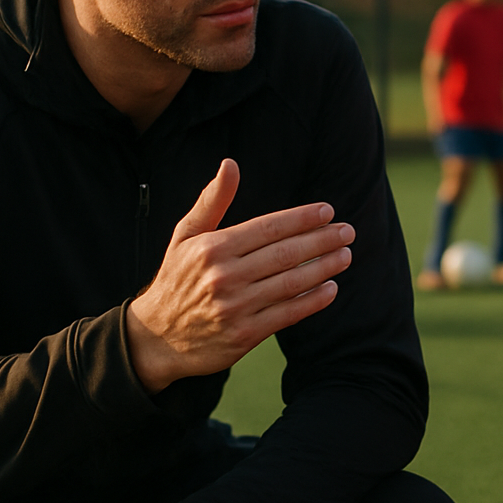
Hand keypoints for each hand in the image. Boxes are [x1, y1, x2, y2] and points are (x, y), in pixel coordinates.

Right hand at [126, 159, 353, 391]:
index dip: (301, 218)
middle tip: (347, 231)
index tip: (326, 211)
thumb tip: (230, 164)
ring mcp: (235, 308)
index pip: (268, 228)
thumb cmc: (177, 279)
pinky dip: (312, 301)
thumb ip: (212, 201)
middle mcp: (224, 276)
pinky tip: (330, 288)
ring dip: (324, 267)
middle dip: (321, 240)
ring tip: (345, 255)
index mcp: (212, 248)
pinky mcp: (244, 335)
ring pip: (291, 283)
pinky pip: (287, 314)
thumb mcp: (186, 236)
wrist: (156, 338)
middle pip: (285, 254)